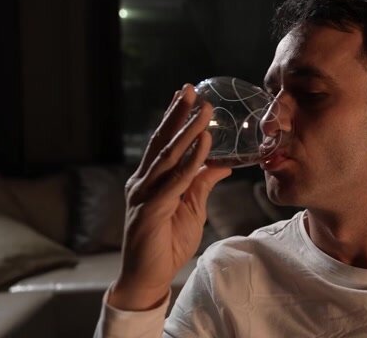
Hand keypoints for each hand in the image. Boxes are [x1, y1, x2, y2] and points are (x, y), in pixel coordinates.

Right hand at [107, 84, 231, 310]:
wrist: (150, 276)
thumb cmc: (168, 241)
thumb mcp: (193, 207)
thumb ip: (202, 183)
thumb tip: (223, 163)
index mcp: (151, 178)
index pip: (163, 142)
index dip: (175, 117)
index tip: (187, 94)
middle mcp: (143, 181)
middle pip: (162, 141)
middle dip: (178, 114)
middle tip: (191, 89)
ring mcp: (144, 194)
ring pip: (168, 157)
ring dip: (187, 132)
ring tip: (204, 112)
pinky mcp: (150, 210)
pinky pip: (174, 182)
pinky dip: (189, 163)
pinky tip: (202, 147)